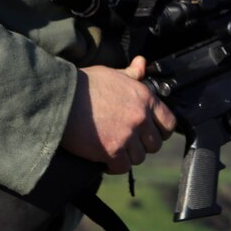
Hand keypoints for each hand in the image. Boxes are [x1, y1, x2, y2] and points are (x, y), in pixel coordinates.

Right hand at [60, 56, 176, 174]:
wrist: (61, 98)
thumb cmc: (85, 84)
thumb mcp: (112, 74)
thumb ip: (131, 73)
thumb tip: (141, 63)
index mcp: (145, 98)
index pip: (169, 122)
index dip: (161, 130)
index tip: (151, 132)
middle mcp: (140, 118)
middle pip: (155, 144)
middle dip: (143, 145)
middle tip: (128, 142)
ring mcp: (127, 136)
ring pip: (138, 158)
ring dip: (128, 156)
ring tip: (115, 148)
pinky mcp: (111, 151)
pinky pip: (122, 168)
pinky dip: (114, 166)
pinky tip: (105, 159)